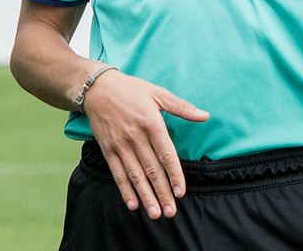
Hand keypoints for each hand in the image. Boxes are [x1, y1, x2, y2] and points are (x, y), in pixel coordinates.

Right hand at [83, 68, 208, 218]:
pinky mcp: (107, 149)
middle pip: (152, 170)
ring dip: (145, 196)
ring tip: (155, 213)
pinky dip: (125, 189)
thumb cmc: (131, 90)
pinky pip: (117, 173)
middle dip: (162, 192)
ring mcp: (120, 145)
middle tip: (171, 212)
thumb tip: (205, 116)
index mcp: (151, 123)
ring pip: (135, 175)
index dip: (174, 175)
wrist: (96, 88)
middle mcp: (135, 136)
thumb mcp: (158, 93)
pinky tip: (132, 204)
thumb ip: (182, 107)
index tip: (181, 192)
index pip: (166, 154)